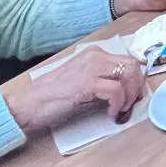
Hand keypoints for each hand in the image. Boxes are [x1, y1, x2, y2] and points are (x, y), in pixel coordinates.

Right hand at [3, 48, 144, 132]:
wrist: (28, 103)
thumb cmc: (52, 96)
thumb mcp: (82, 81)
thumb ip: (102, 80)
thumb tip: (126, 90)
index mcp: (94, 53)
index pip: (128, 59)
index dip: (137, 78)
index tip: (135, 94)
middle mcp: (95, 56)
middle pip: (133, 65)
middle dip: (137, 86)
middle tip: (132, 103)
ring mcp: (91, 67)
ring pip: (129, 74)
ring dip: (130, 95)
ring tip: (121, 109)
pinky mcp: (87, 83)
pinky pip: (116, 90)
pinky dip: (119, 104)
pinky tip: (111, 112)